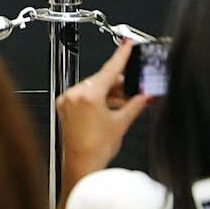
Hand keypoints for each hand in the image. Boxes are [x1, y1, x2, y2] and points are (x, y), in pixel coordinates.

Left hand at [55, 39, 149, 182]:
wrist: (82, 164)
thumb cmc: (97, 148)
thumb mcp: (121, 123)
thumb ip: (135, 105)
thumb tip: (145, 95)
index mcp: (88, 95)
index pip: (108, 70)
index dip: (120, 56)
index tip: (125, 44)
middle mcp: (74, 94)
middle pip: (100, 80)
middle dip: (117, 84)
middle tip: (133, 88)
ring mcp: (67, 100)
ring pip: (91, 88)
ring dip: (107, 93)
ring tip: (121, 103)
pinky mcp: (63, 107)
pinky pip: (82, 96)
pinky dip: (95, 99)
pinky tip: (107, 107)